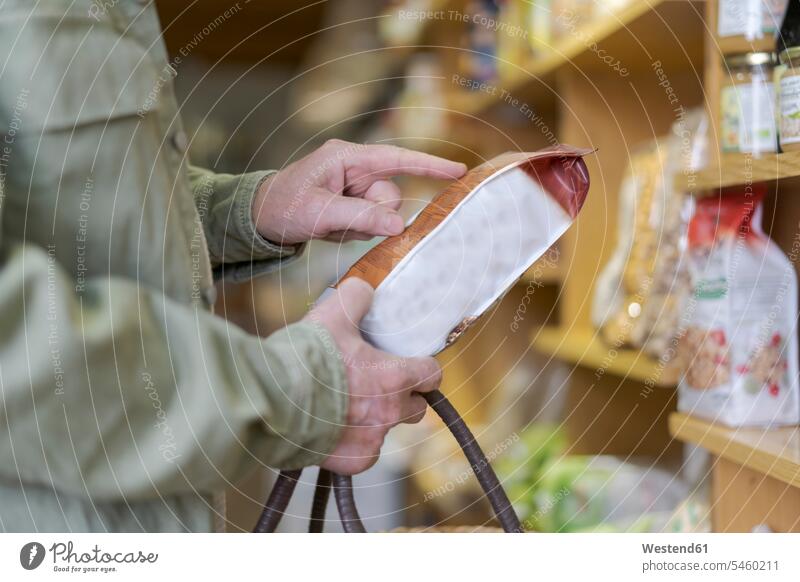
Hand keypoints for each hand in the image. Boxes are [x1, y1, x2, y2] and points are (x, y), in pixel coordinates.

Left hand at [253, 139, 466, 243]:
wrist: (258, 219)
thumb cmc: (283, 206)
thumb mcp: (319, 213)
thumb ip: (360, 217)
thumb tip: (399, 226)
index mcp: (348, 158)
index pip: (397, 159)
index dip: (429, 166)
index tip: (459, 172)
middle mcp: (355, 170)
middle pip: (391, 196)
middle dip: (373, 215)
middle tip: (342, 221)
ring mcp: (354, 189)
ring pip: (382, 214)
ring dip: (359, 226)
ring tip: (329, 225)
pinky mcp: (352, 206)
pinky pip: (369, 224)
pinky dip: (352, 232)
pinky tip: (329, 228)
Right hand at [307, 277, 441, 474]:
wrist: (270, 402)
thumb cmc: (304, 360)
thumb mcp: (332, 314)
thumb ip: (356, 297)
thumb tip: (364, 290)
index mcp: (393, 378)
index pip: (432, 375)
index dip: (424, 367)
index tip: (412, 364)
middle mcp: (388, 412)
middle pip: (417, 408)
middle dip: (404, 396)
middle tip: (379, 383)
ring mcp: (371, 440)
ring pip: (387, 430)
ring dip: (376, 418)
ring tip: (348, 403)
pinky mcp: (351, 461)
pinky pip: (364, 452)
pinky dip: (353, 441)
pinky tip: (333, 426)